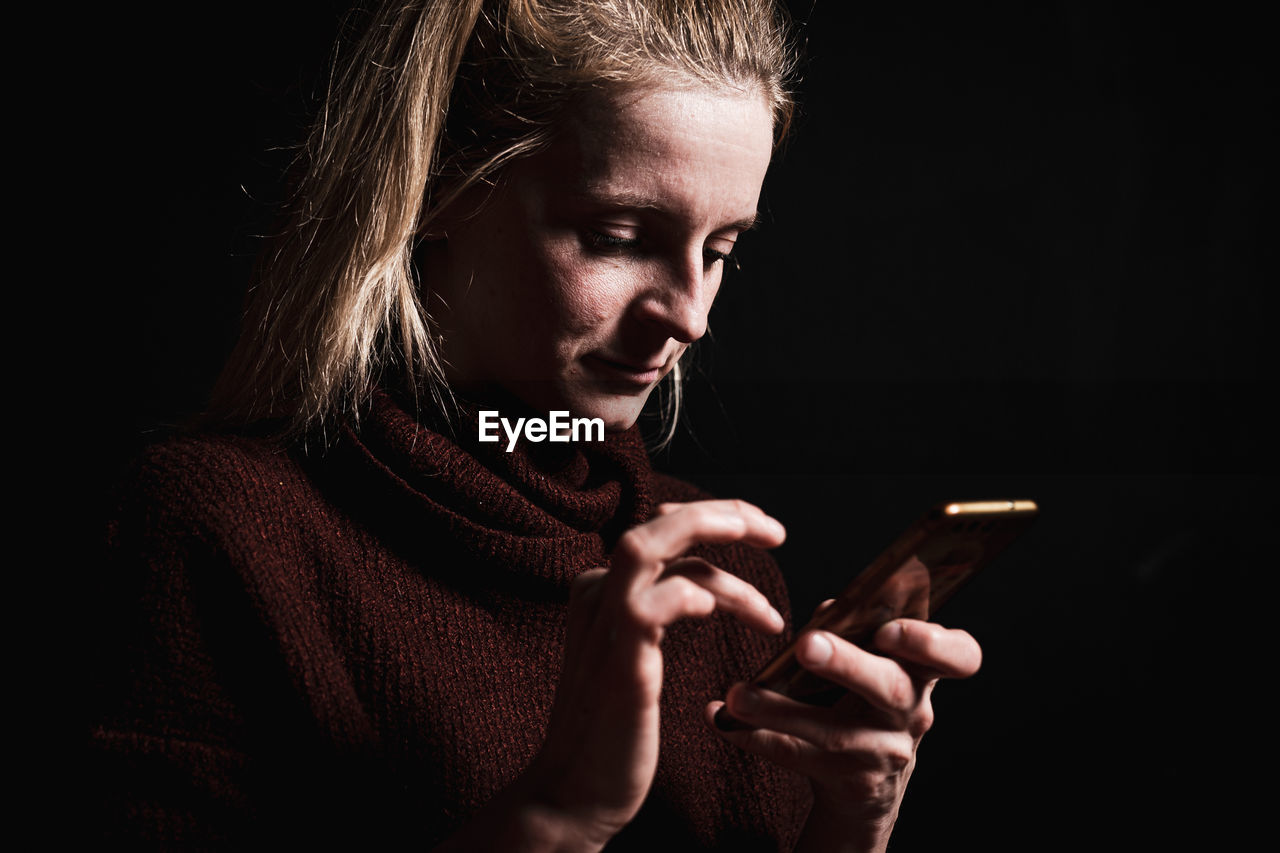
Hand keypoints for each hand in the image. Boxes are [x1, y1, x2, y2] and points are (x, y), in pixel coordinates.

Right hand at [511, 500, 786, 849]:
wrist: (577, 791)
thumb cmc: (615, 727)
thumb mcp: (638, 654)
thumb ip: (661, 611)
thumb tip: (709, 585)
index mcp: (602, 590)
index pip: (660, 531)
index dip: (712, 520)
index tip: (760, 532)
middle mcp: (597, 595)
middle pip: (655, 525)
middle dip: (721, 514)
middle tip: (775, 531)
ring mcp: (603, 625)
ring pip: (645, 546)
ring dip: (712, 536)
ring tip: (770, 551)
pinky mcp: (618, 663)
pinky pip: (650, 606)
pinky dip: (689, 594)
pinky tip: (717, 609)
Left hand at [708, 613, 981, 852]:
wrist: (866, 783)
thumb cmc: (864, 698)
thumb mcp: (874, 664)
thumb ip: (856, 630)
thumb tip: (832, 607)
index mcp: (923, 671)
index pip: (961, 656)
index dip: (932, 642)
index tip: (891, 630)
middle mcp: (912, 712)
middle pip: (889, 687)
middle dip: (848, 664)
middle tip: (807, 645)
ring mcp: (883, 752)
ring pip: (832, 732)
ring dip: (779, 710)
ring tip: (739, 694)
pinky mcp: (848, 781)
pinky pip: (797, 757)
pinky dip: (754, 735)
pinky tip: (722, 718)